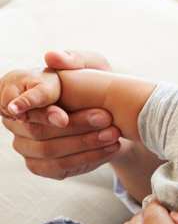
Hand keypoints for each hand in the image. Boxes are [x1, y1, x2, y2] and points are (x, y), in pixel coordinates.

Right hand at [1, 50, 122, 178]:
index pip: (20, 104)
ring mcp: (25, 145)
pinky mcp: (40, 165)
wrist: (114, 113)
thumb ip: (74, 59)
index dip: (42, 112)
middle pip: (37, 130)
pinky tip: (110, 148)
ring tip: (112, 133)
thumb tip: (52, 56)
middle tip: (104, 118)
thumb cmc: (95, 84)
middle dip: (74, 126)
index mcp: (21, 92)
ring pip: (47, 150)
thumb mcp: (93, 66)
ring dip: (84, 143)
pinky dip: (87, 158)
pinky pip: (57, 167)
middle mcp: (17, 120)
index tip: (63, 117)